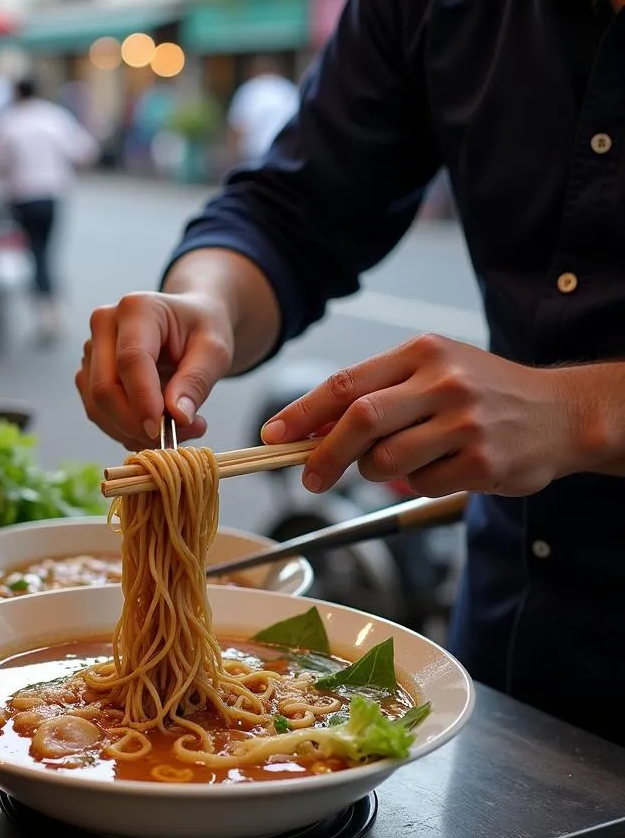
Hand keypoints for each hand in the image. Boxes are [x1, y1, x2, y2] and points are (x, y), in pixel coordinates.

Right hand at [76, 291, 233, 449]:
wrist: (186, 323)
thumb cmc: (200, 330)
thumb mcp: (215, 350)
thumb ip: (197, 380)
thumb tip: (178, 416)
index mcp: (136, 309)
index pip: (131, 360)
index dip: (144, 400)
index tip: (164, 431)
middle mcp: (104, 325)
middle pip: (105, 388)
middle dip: (136, 424)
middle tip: (175, 438)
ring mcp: (91, 351)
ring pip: (97, 407)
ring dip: (132, 432)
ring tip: (173, 431)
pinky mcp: (88, 374)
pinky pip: (98, 413)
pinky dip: (125, 430)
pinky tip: (154, 426)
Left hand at [261, 334, 578, 496]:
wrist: (563, 412)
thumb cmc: (482, 392)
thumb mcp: (432, 372)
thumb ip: (377, 392)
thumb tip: (309, 429)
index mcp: (422, 353)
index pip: (346, 384)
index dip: (302, 414)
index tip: (274, 436)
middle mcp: (443, 382)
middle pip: (359, 421)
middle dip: (324, 454)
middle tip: (309, 477)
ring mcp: (465, 422)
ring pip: (386, 460)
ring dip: (374, 471)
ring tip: (395, 463)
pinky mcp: (482, 461)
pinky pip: (421, 484)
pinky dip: (415, 484)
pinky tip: (440, 468)